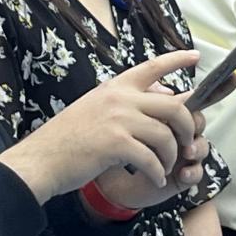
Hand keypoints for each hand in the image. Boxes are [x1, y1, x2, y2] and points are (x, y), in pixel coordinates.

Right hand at [0, 51, 201, 202]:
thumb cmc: (68, 138)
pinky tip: (155, 179)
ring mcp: (118, 120)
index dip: (178, 59)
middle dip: (188, 127)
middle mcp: (120, 98)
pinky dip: (157, 172)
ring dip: (171, 156)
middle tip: (188, 142)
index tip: (196, 56)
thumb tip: (165, 93)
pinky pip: (151, 159)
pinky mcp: (116, 144)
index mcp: (116, 86)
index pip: (153, 66)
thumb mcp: (96, 106)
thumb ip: (127, 100)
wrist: (40, 160)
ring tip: (166, 167)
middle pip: (174, 107)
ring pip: (165, 136)